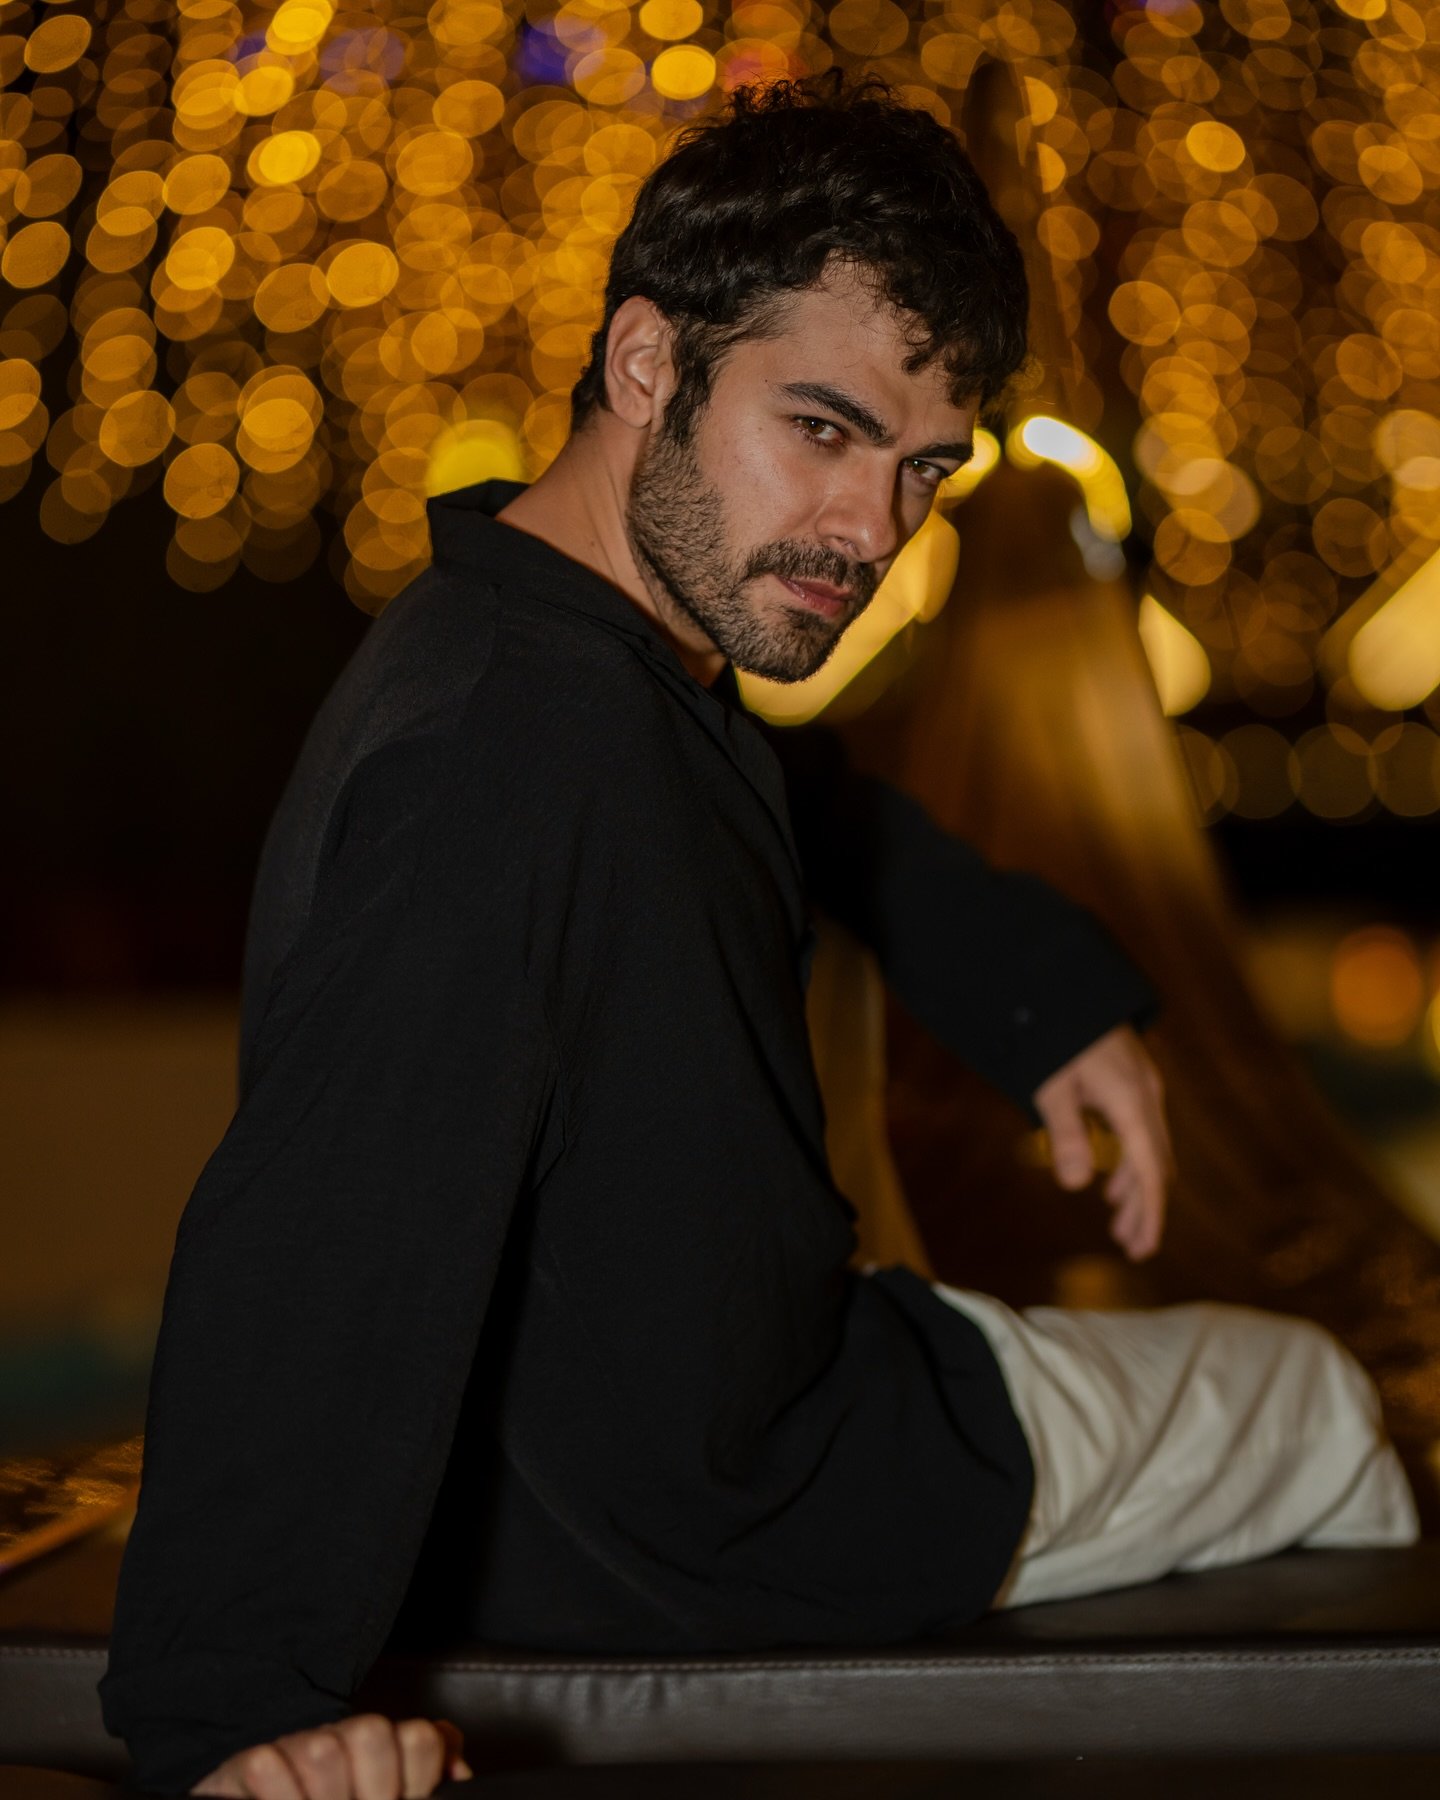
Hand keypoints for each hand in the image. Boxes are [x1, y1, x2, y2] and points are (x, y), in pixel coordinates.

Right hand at [190, 1714, 472, 1798]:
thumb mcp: (393, 1788)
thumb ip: (429, 1770)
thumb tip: (460, 1774)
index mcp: (381, 1749)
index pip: (419, 1737)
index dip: (418, 1775)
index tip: (405, 1798)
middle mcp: (341, 1738)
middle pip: (372, 1732)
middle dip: (375, 1787)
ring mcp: (295, 1746)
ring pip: (323, 1749)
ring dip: (324, 1796)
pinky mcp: (250, 1763)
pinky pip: (266, 1765)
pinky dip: (278, 1796)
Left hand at [1031, 1024, 1172, 1261]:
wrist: (1064, 984)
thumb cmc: (1053, 1034)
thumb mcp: (1050, 1084)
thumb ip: (1065, 1132)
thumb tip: (1076, 1185)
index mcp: (1131, 1101)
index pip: (1150, 1169)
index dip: (1150, 1212)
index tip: (1145, 1247)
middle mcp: (1146, 1096)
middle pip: (1155, 1164)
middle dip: (1146, 1208)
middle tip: (1133, 1249)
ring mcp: (1142, 1087)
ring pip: (1148, 1149)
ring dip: (1137, 1188)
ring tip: (1120, 1225)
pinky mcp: (1130, 1081)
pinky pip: (1139, 1133)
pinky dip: (1130, 1162)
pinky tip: (1112, 1181)